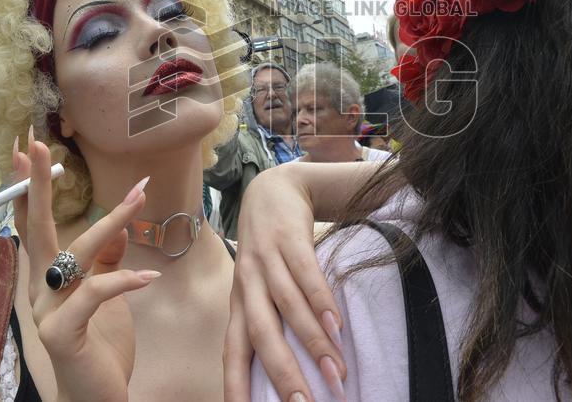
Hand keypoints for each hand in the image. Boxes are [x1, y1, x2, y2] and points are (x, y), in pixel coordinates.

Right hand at [18, 129, 157, 401]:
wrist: (96, 398)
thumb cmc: (99, 346)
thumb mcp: (106, 296)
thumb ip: (107, 262)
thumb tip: (120, 228)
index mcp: (48, 278)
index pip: (35, 225)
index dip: (31, 188)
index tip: (27, 149)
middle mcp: (40, 290)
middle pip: (36, 229)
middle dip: (36, 185)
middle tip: (35, 144)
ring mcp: (47, 312)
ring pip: (75, 255)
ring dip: (110, 223)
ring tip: (138, 198)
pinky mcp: (63, 333)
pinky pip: (94, 293)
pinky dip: (124, 280)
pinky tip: (149, 277)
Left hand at [224, 165, 345, 401]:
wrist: (273, 188)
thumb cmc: (269, 250)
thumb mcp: (260, 285)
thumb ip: (270, 320)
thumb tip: (290, 368)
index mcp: (239, 303)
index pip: (234, 352)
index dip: (237, 385)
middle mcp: (247, 285)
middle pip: (261, 336)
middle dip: (282, 375)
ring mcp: (266, 260)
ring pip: (287, 308)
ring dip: (312, 342)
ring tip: (335, 374)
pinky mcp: (288, 239)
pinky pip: (305, 274)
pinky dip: (320, 300)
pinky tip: (337, 325)